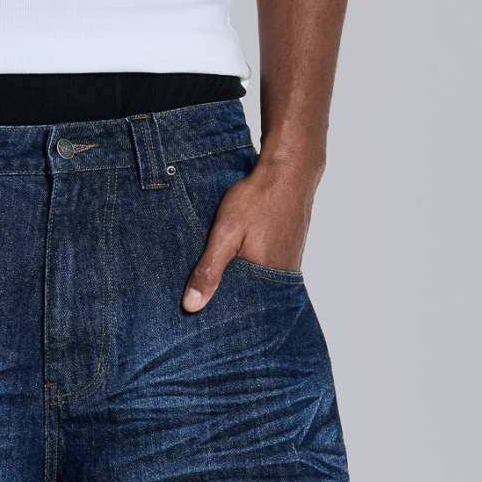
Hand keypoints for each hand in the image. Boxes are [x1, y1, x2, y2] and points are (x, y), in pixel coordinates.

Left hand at [181, 164, 313, 311]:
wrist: (288, 171)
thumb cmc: (257, 200)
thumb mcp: (225, 233)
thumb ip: (209, 270)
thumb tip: (191, 306)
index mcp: (267, 279)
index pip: (238, 309)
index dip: (216, 309)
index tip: (196, 310)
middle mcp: (281, 277)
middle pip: (248, 297)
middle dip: (226, 296)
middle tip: (201, 290)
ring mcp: (288, 264)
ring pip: (257, 282)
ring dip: (238, 280)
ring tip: (218, 274)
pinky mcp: (289, 252)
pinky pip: (266, 269)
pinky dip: (250, 267)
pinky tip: (237, 258)